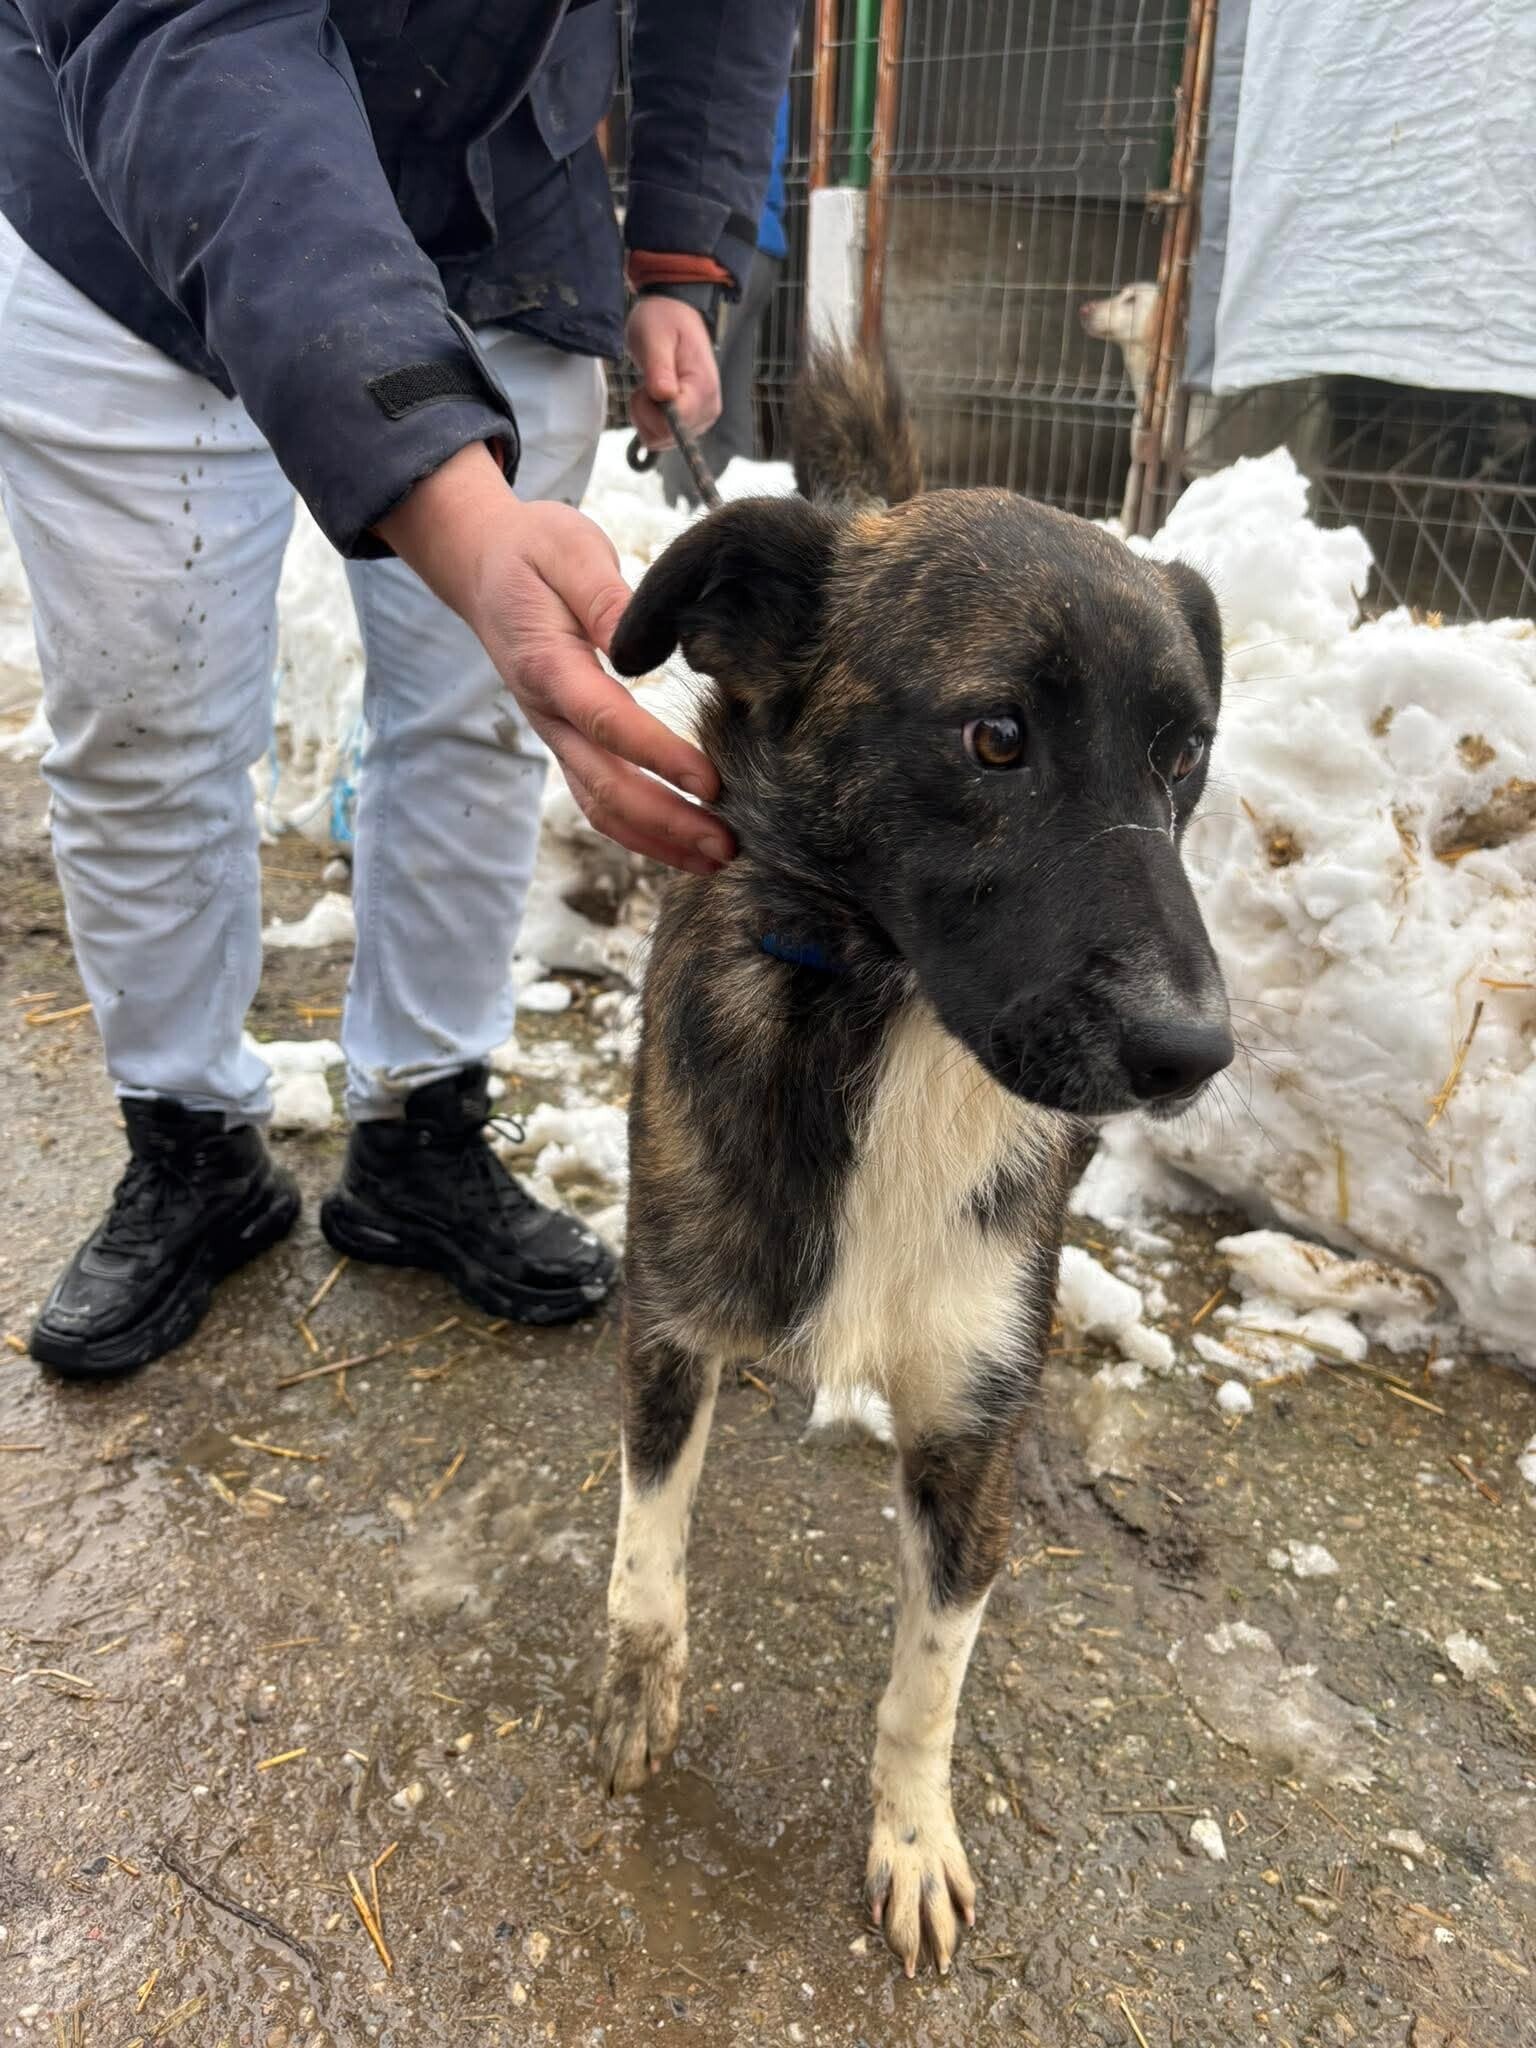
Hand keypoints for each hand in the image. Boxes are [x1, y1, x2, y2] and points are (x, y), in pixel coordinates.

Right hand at [378, 444, 732, 873]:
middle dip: (668, 823)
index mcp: (549, 666)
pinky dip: (642, 832)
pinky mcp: (568, 744)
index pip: (607, 722)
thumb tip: (639, 639)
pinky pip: (600, 800)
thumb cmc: (533, 551)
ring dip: (659, 840)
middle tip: (730, 845)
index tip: (710, 783)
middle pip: (606, 786)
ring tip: (718, 860)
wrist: (483, 566)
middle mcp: (548, 715)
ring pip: (601, 807)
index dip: (658, 757)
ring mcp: (555, 736)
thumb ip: (604, 596)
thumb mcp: (569, 550)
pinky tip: (685, 846)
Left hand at [626, 295, 721, 450]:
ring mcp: (701, 419)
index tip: (646, 386)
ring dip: (644, 416)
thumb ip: (659, 367)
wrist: (674, 315)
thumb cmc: (663, 321)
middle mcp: (708, 410)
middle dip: (645, 412)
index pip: (674, 425)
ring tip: (651, 385)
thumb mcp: (654, 337)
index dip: (650, 411)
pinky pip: (660, 436)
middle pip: (665, 436)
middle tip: (647, 381)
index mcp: (703, 389)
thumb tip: (664, 395)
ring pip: (660, 439)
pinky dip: (648, 419)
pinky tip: (653, 396)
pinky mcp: (691, 422)